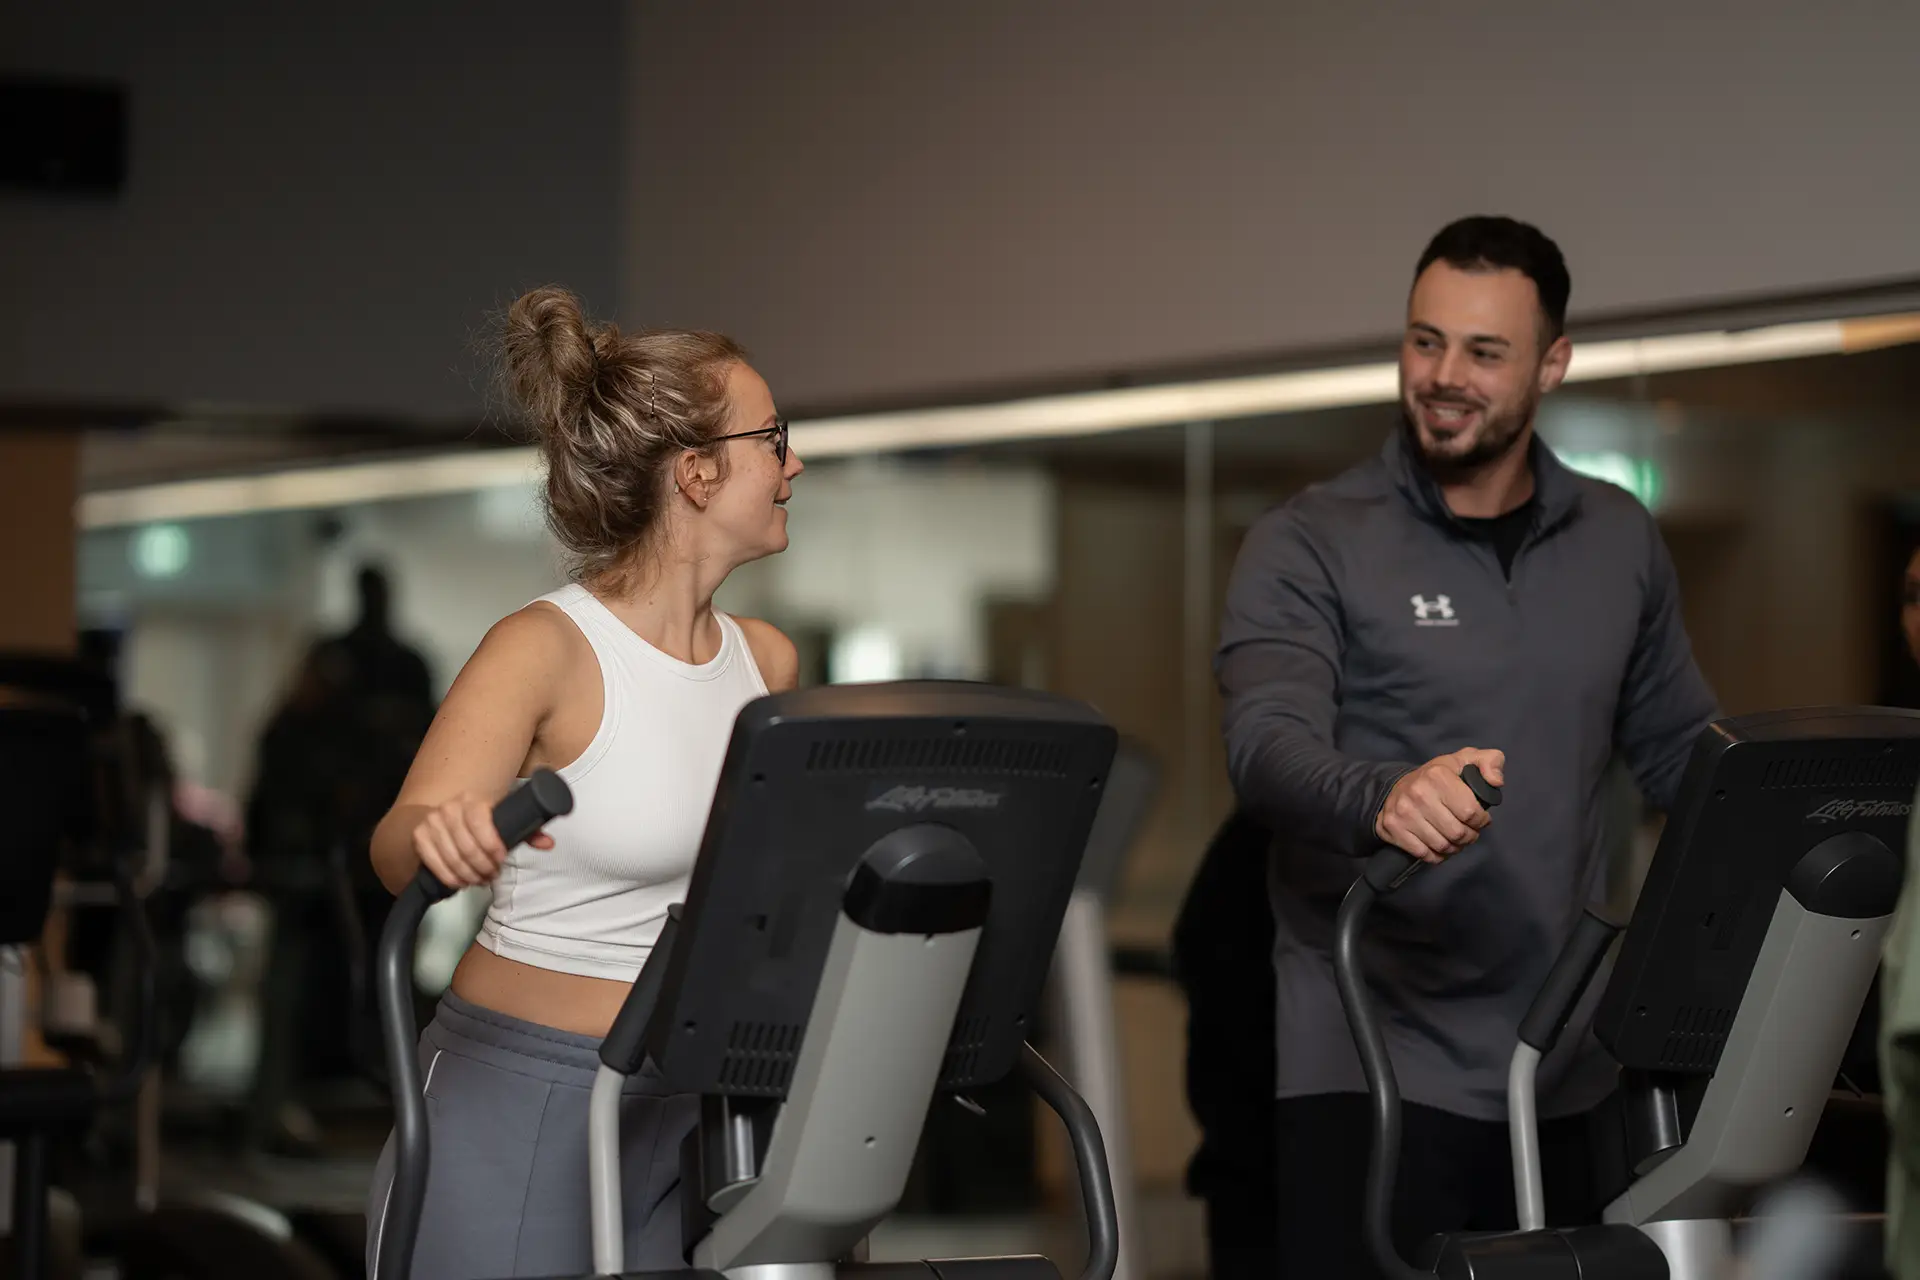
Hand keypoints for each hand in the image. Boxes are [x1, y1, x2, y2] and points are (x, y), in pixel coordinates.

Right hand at [412, 792, 555, 889]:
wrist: (451, 816)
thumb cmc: (485, 822)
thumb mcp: (506, 822)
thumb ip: (528, 832)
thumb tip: (548, 844)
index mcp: (472, 800)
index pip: (481, 824)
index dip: (492, 846)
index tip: (501, 860)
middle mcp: (448, 809)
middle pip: (467, 847)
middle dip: (483, 867)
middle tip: (492, 875)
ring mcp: (431, 823)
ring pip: (452, 858)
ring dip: (468, 875)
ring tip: (479, 880)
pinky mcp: (419, 837)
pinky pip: (434, 864)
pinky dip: (450, 878)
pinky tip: (461, 882)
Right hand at [1375, 749, 1505, 863]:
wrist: (1396, 786)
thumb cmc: (1438, 776)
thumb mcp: (1467, 760)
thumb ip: (1491, 761)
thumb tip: (1496, 781)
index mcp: (1438, 776)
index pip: (1471, 812)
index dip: (1481, 821)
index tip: (1480, 819)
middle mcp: (1419, 794)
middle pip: (1457, 833)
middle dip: (1469, 836)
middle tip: (1469, 832)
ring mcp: (1404, 812)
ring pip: (1442, 846)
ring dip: (1455, 848)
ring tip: (1456, 839)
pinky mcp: (1393, 827)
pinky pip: (1424, 854)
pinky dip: (1437, 856)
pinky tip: (1440, 846)